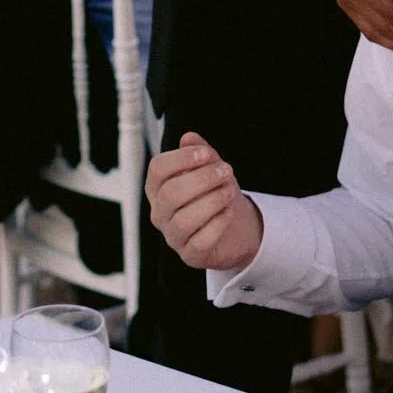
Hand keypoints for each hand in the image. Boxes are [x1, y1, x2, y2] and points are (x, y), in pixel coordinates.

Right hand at [144, 134, 262, 271]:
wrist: (235, 226)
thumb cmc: (216, 194)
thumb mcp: (210, 168)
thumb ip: (199, 153)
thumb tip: (189, 138)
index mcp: (158, 188)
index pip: (157, 169)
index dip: (181, 158)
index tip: (206, 153)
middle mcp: (160, 212)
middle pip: (171, 194)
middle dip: (202, 179)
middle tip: (225, 171)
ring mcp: (173, 236)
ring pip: (184, 219)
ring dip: (212, 201)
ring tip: (230, 190)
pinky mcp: (190, 255)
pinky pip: (200, 241)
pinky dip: (217, 224)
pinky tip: (228, 212)